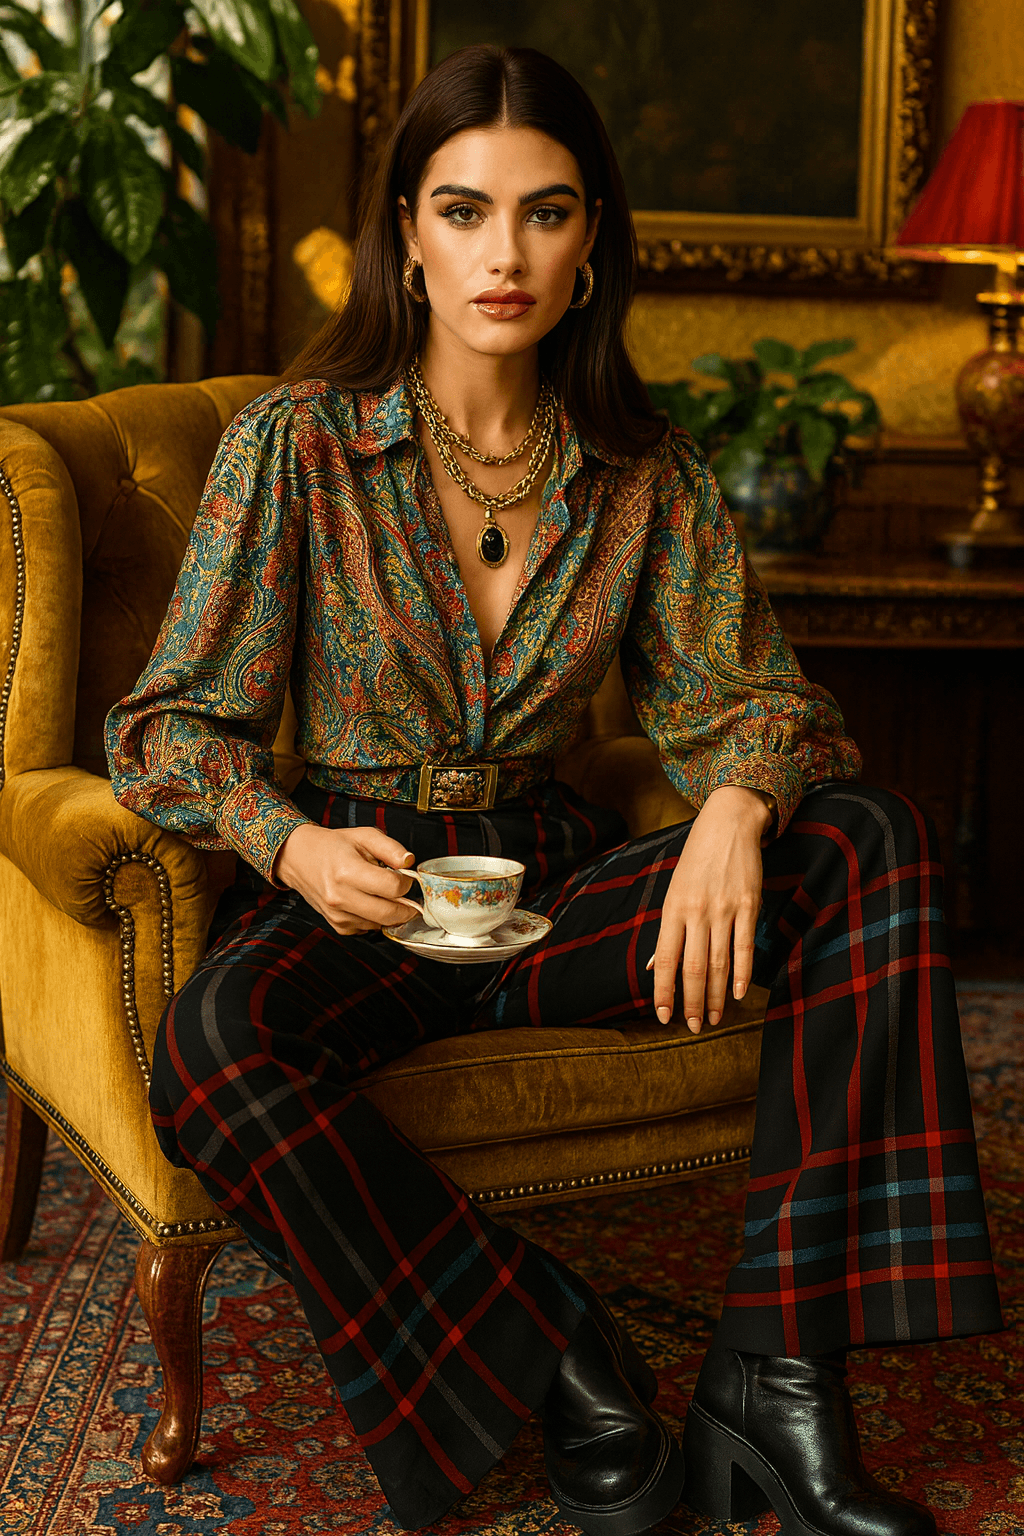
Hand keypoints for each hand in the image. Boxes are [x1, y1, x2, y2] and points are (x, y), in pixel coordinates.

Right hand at [271, 822, 419, 934]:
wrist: (299, 858)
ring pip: (381, 924)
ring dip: (390, 912)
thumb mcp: (364, 836)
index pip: (392, 888)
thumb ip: (391, 848)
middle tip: (407, 894)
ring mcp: (337, 915)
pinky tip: (369, 901)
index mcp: (347, 871)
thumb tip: (410, 862)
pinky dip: (375, 918)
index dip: (406, 882)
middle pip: (389, 913)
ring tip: (382, 892)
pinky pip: (369, 928)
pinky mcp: (338, 926)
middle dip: (406, 906)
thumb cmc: (333, 846)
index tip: (405, 877)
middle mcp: (340, 897)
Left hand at [649, 786, 770, 1033]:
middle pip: (692, 968)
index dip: (664, 991)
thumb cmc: (697, 860)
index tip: (663, 1016)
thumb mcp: (674, 891)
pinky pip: (745, 947)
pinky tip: (736, 995)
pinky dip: (741, 974)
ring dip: (714, 996)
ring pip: (718, 963)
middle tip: (691, 1027)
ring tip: (712, 1019)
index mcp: (673, 908)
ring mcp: (724, 909)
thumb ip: (668, 931)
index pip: (665, 959)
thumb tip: (656, 967)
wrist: (728, 823)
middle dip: (690, 1002)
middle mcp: (696, 911)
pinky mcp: (749, 905)